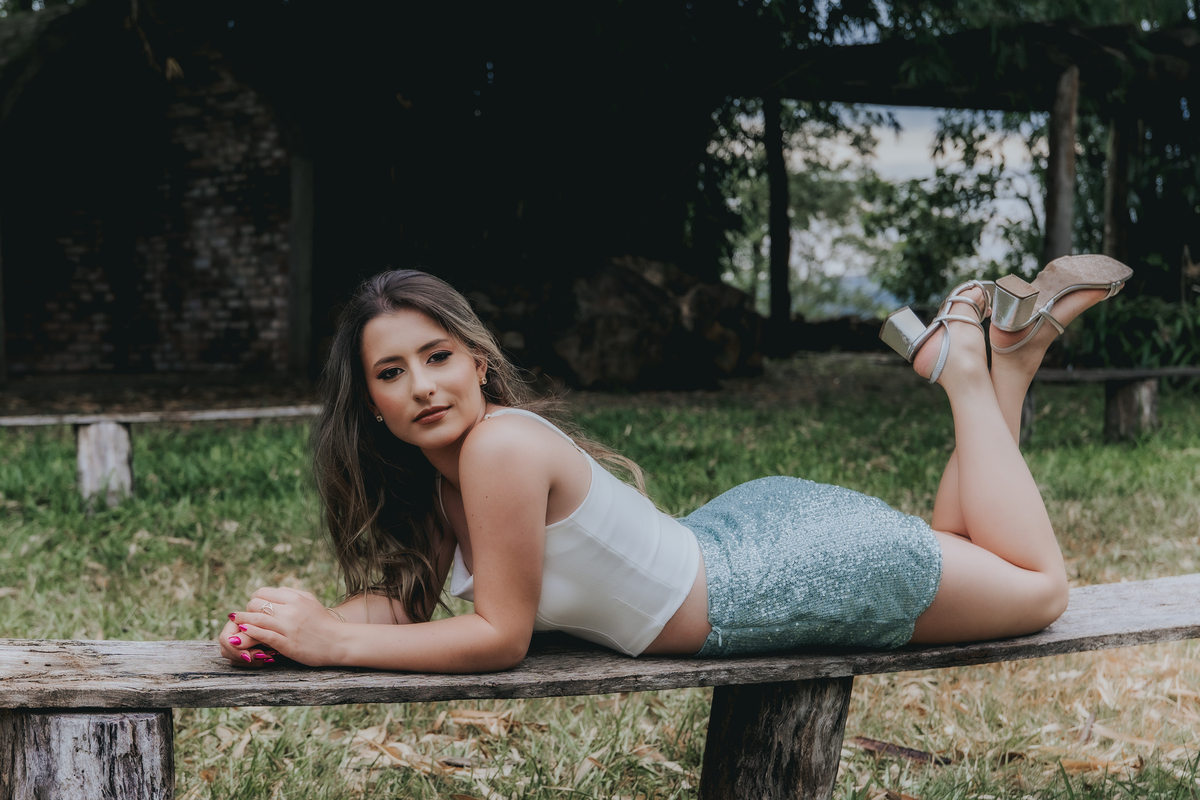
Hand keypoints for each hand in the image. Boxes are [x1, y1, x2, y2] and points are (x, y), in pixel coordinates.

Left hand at [224, 587, 346, 666]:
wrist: (339, 642)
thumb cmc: (324, 622)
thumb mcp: (310, 601)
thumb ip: (293, 594)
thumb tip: (275, 591)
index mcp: (295, 597)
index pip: (263, 592)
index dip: (254, 598)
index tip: (253, 605)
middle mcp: (290, 610)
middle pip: (256, 603)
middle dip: (248, 609)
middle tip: (245, 615)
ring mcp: (288, 627)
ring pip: (256, 618)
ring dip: (242, 619)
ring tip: (234, 621)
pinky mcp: (287, 643)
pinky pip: (263, 635)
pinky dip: (250, 632)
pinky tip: (243, 632)